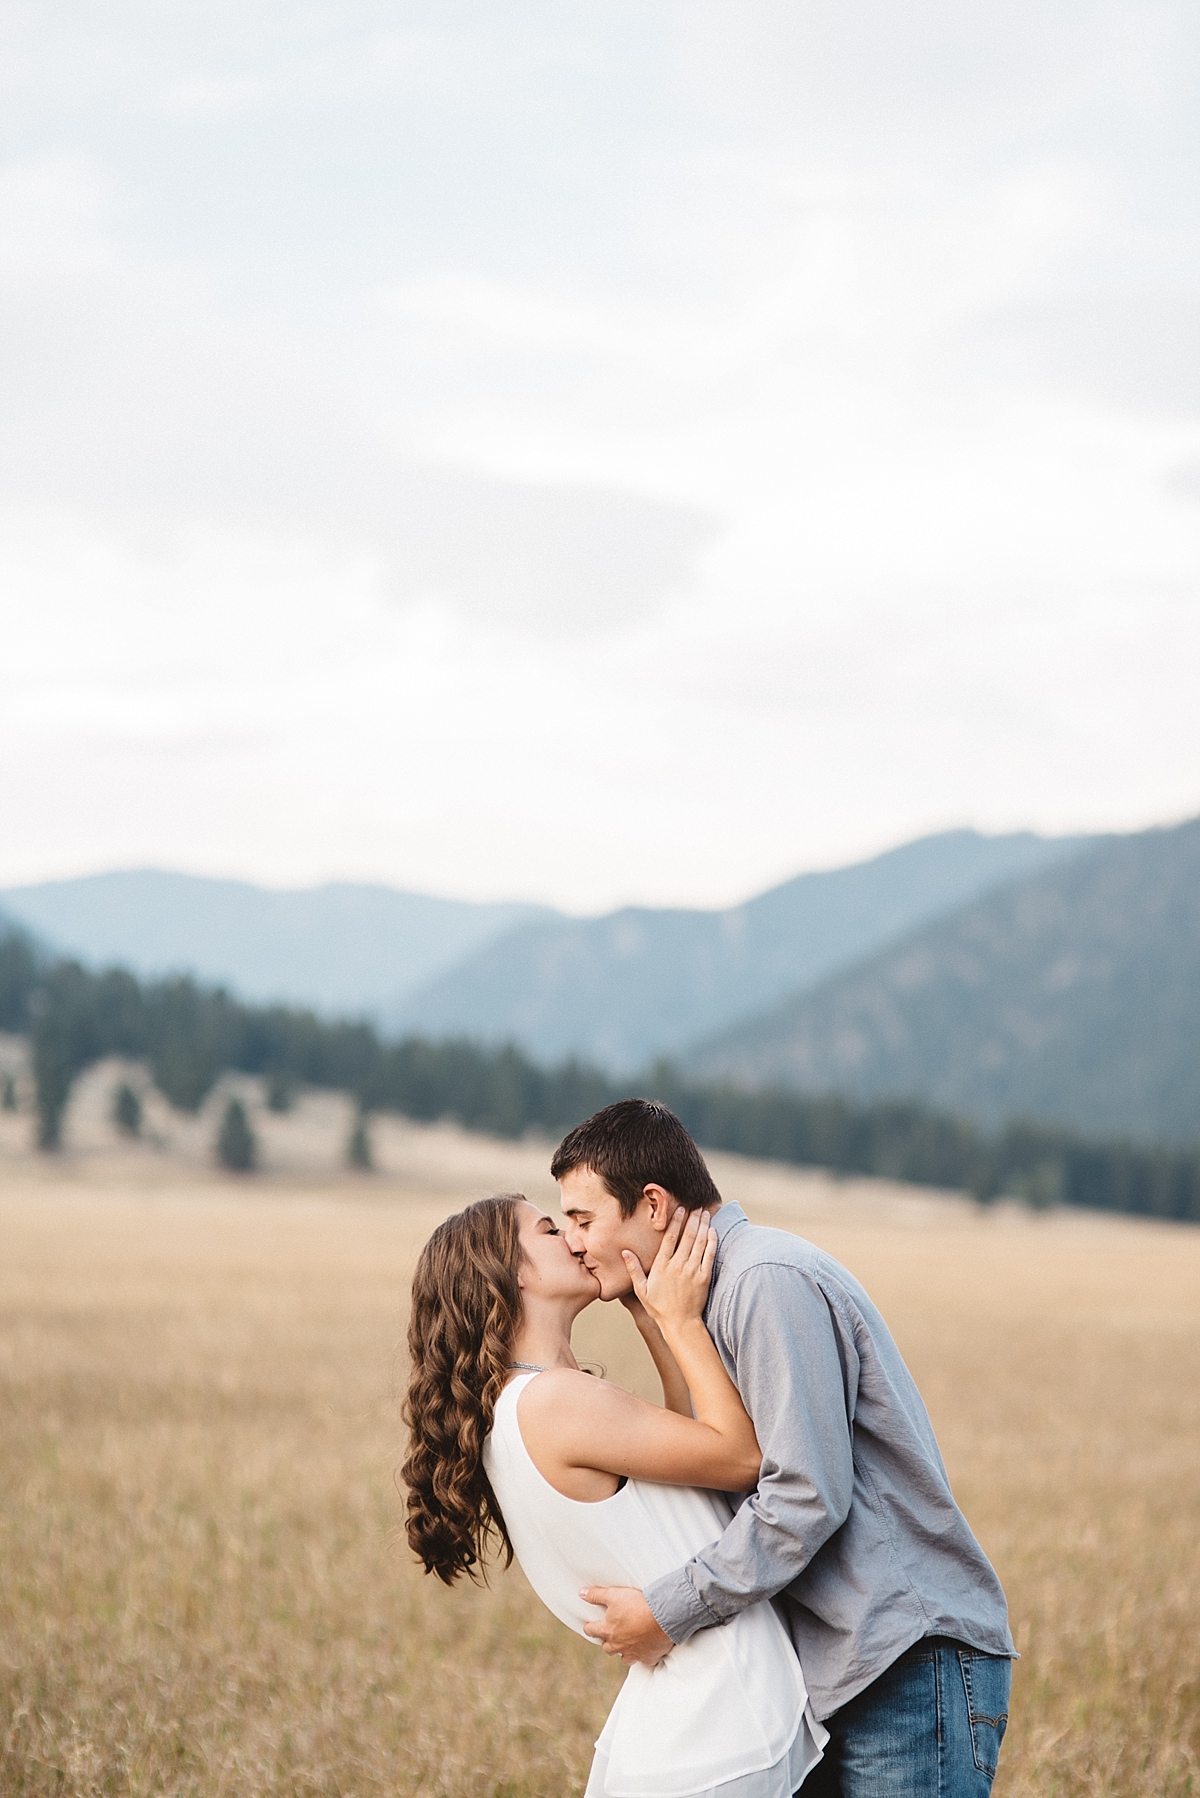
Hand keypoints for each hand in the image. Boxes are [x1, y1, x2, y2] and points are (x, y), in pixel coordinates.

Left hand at [580, 1586, 673, 1664]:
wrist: (663, 1617)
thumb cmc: (637, 1604)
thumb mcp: (614, 1594)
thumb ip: (596, 1595)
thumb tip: (581, 1593)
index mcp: (608, 1630)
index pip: (591, 1630)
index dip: (589, 1627)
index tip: (589, 1626)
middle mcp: (618, 1645)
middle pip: (607, 1647)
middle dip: (607, 1641)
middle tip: (609, 1634)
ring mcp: (633, 1653)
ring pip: (623, 1657)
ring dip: (623, 1651)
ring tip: (626, 1643)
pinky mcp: (648, 1658)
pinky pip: (642, 1660)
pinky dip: (642, 1655)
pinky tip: (645, 1649)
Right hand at [622, 1207, 715, 1336]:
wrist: (680, 1323)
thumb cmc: (659, 1307)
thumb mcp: (641, 1289)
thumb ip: (634, 1269)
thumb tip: (625, 1252)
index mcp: (662, 1266)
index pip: (670, 1238)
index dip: (676, 1221)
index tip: (680, 1209)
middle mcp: (678, 1265)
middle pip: (687, 1236)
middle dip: (692, 1218)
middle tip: (696, 1206)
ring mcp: (692, 1271)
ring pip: (699, 1242)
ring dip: (703, 1226)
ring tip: (705, 1213)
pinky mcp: (704, 1277)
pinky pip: (709, 1255)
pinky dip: (711, 1241)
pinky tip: (713, 1231)